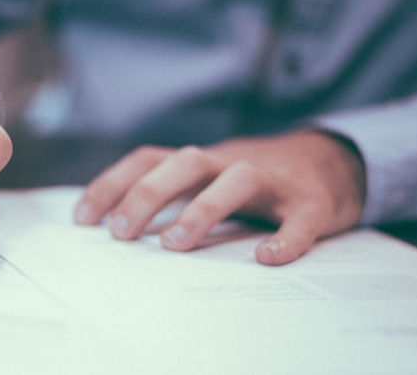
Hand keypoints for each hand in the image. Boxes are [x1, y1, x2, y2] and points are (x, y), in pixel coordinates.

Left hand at [73, 130, 365, 264]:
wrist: (332, 162)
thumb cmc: (256, 181)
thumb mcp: (208, 180)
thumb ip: (172, 196)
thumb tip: (116, 229)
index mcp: (202, 162)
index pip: (149, 159)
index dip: (113, 184)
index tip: (83, 219)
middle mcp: (232, 163)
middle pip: (186, 163)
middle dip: (148, 194)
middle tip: (121, 233)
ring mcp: (273, 181)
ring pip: (237, 180)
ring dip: (203, 208)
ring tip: (175, 244)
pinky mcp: (312, 203)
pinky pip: (300, 219)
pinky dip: (286, 237)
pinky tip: (268, 257)